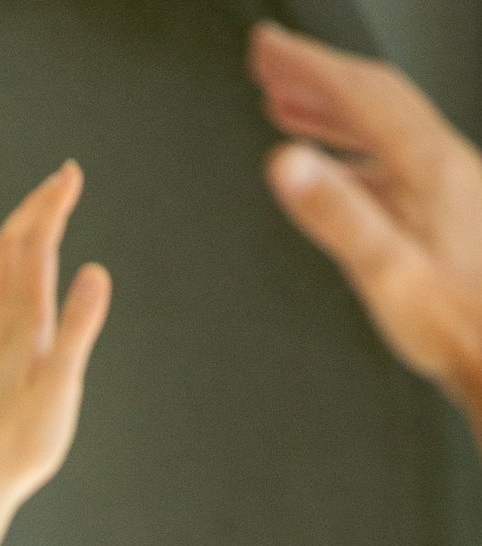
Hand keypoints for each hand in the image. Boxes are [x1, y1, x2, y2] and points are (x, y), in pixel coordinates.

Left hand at [0, 163, 111, 514]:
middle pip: (12, 247)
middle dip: (37, 207)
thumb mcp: (61, 388)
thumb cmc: (22, 443)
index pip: (38, 247)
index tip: (72, 172)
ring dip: (15, 231)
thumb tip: (97, 270)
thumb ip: (78, 328)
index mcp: (24, 324)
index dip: (54, 206)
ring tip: (36, 211)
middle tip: (64, 178)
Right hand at [253, 24, 481, 411]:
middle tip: (272, 61)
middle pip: (371, 97)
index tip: (268, 48)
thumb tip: (289, 165)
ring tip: (290, 103)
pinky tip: (335, 167)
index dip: (308, 65)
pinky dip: (352, 149)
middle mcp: (440, 162)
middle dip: (317, 73)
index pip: (357, 94)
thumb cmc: (452, 322)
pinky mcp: (446, 208)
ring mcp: (445, 182)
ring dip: (332, 108)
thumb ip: (336, 214)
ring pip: (382, 124)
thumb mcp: (386, 271)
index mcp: (425, 165)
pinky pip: (390, 160)